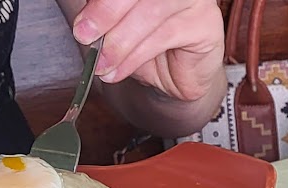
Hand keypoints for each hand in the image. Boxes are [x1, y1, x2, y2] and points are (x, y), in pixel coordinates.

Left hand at [71, 0, 224, 100]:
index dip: (103, 1)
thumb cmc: (148, 47)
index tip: (81, 23)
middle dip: (106, 13)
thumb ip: (103, 15)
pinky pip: (165, 35)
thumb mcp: (117, 28)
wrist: (177, 79)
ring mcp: (194, 0)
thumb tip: (83, 20)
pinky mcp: (206, 23)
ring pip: (150, 12)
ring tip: (103, 63)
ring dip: (120, 42)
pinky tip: (119, 70)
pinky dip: (135, 56)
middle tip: (85, 36)